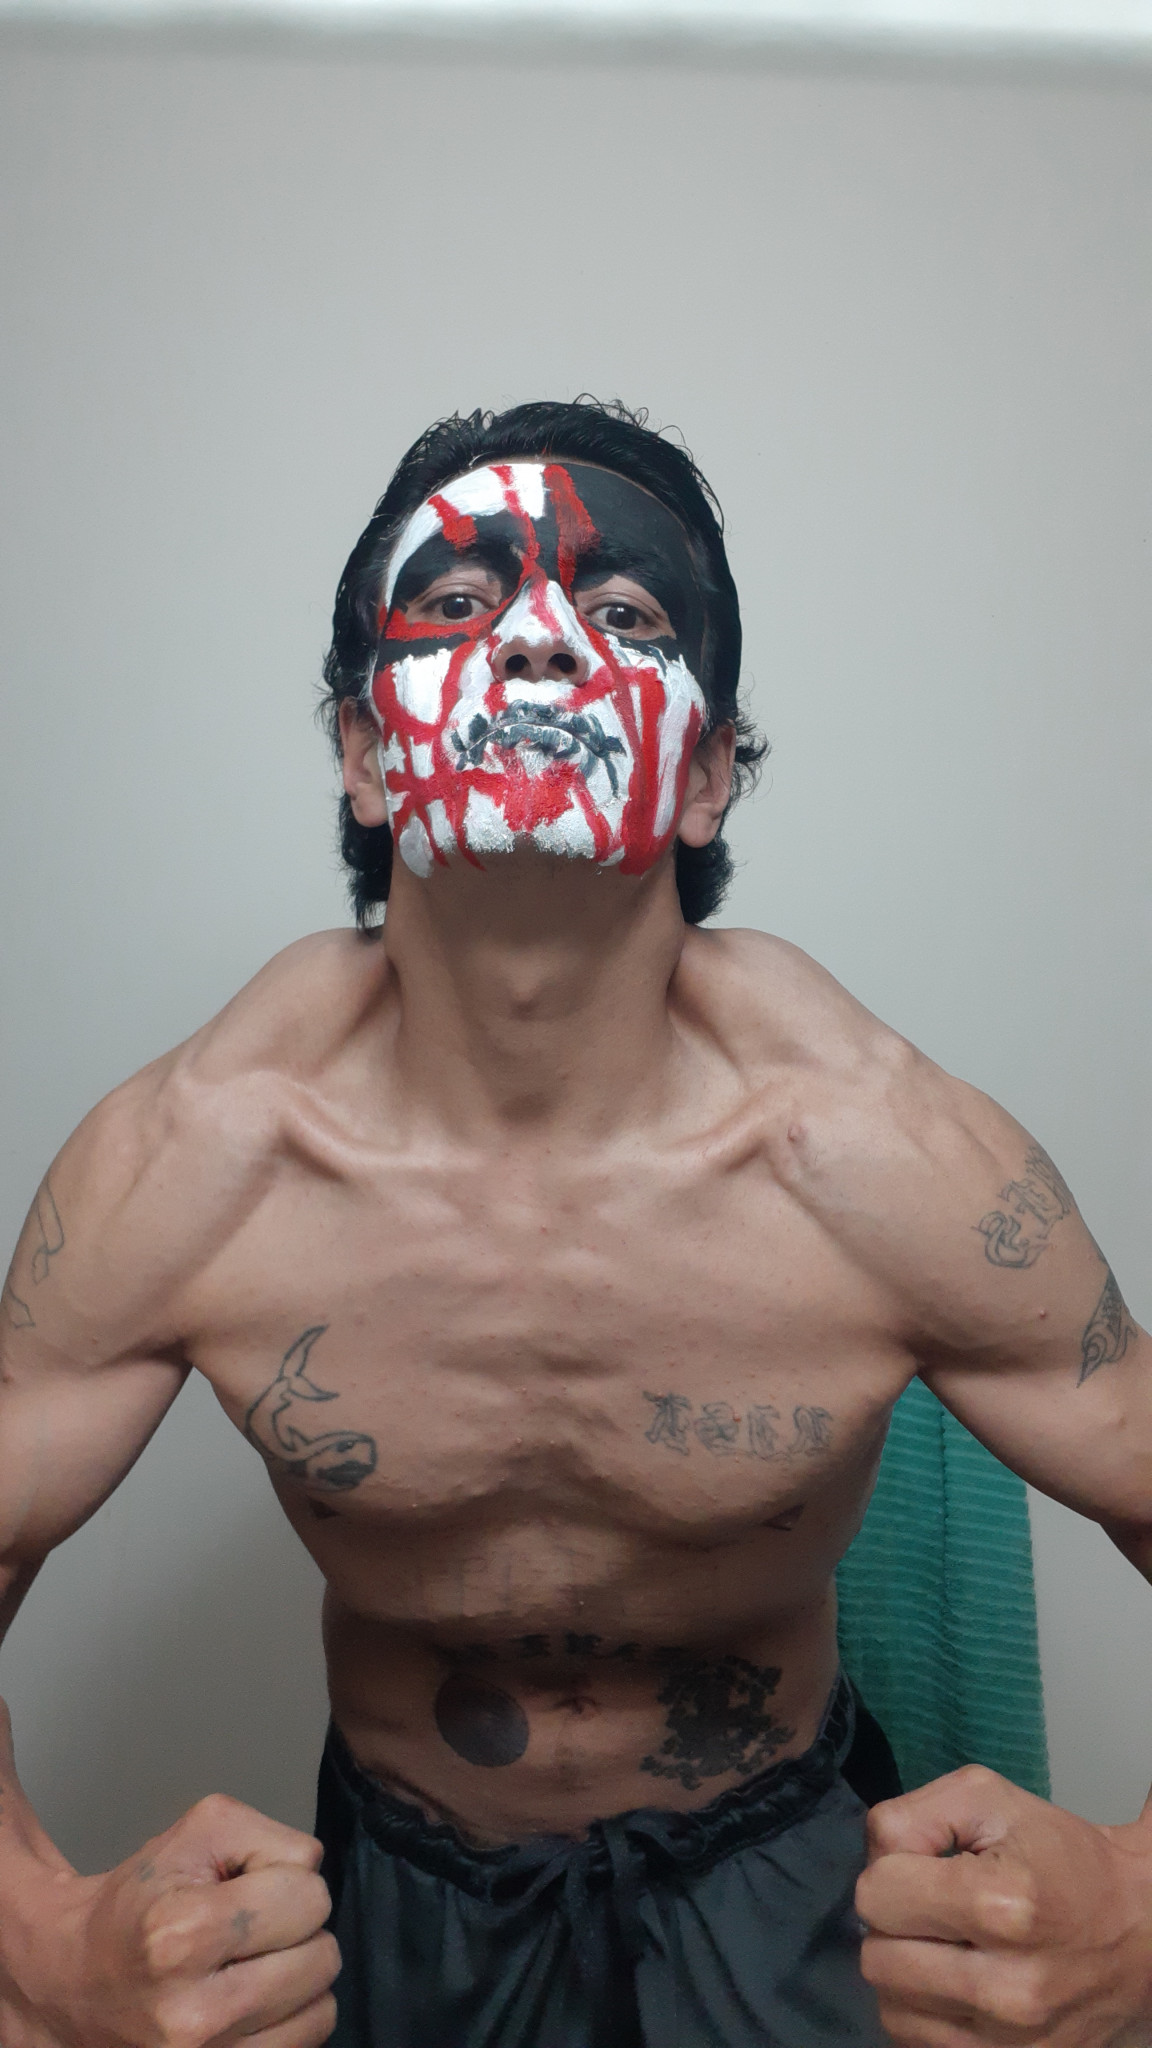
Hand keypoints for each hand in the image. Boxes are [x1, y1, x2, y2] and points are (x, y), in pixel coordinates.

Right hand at [0, 1702, 338, 2047]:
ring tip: (252, 1965)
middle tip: (251, 1929)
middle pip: (322, 1957)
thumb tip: (314, 1874)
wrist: (76, 1978)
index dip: (288, 1879)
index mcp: (181, 1936)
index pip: (308, 1896)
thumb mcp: (199, 1831)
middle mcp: (194, 2014)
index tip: (247, 1888)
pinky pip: (306, 2044)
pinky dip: (291, 2018)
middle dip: (297, 1930)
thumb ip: (268, 1836)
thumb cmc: (142, 1898)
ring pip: (322, 2009)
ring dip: (299, 1979)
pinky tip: (253, 1999)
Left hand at [856, 1764, 1151, 2046]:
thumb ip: (912, 1813)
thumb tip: (874, 1860)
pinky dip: (925, 2014)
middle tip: (933, 1910)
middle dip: (894, 1925)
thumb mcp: (988, 1798)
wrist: (1140, 1929)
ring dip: (906, 1974)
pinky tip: (955, 1985)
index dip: (890, 1872)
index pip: (875, 1897)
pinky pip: (919, 2047)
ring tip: (946, 1948)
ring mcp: (1011, 2043)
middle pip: (877, 1959)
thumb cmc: (1060, 1856)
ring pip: (891, 2012)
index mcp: (1002, 1907)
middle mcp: (1006, 1988)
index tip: (927, 1868)